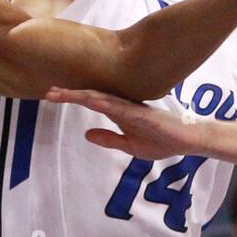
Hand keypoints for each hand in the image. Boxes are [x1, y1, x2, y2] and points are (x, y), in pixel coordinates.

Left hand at [45, 87, 204, 157]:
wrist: (187, 140)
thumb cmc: (162, 140)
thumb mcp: (129, 145)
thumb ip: (109, 139)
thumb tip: (87, 135)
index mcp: (119, 112)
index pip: (91, 102)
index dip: (72, 98)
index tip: (52, 95)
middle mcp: (122, 105)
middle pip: (91, 96)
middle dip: (69, 94)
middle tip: (48, 91)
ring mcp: (131, 108)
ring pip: (101, 98)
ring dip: (80, 95)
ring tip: (60, 94)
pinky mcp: (141, 114)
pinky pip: (118, 107)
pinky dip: (102, 102)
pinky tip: (89, 100)